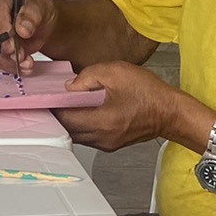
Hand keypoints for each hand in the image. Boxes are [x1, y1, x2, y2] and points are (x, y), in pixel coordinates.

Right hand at [0, 0, 57, 72]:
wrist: (41, 22)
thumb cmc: (39, 9)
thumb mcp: (43, 7)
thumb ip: (33, 15)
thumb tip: (22, 28)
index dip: (2, 27)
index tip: (12, 42)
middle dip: (4, 46)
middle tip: (21, 56)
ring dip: (5, 59)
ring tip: (25, 63)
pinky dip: (5, 63)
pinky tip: (18, 66)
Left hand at [54, 62, 178, 150]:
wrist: (170, 112)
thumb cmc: (150, 93)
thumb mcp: (116, 72)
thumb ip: (88, 77)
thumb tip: (70, 87)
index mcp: (101, 120)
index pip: (64, 117)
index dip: (52, 106)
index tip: (44, 97)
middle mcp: (101, 137)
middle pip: (66, 129)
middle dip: (57, 114)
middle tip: (51, 100)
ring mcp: (105, 143)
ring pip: (75, 135)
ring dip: (69, 121)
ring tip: (66, 104)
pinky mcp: (110, 144)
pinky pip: (87, 136)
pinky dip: (81, 124)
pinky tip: (83, 111)